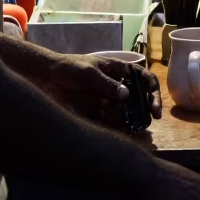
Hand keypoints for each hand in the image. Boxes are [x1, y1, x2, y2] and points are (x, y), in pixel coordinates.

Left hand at [40, 54, 162, 126]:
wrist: (45, 78)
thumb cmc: (68, 68)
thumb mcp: (88, 73)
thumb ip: (106, 84)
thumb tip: (127, 95)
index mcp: (117, 70)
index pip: (142, 77)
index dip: (152, 89)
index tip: (154, 102)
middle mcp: (115, 86)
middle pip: (138, 97)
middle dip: (147, 106)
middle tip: (151, 118)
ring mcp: (107, 100)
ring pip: (127, 111)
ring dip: (134, 118)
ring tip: (137, 127)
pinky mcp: (96, 113)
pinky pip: (112, 122)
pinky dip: (119, 127)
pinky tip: (123, 131)